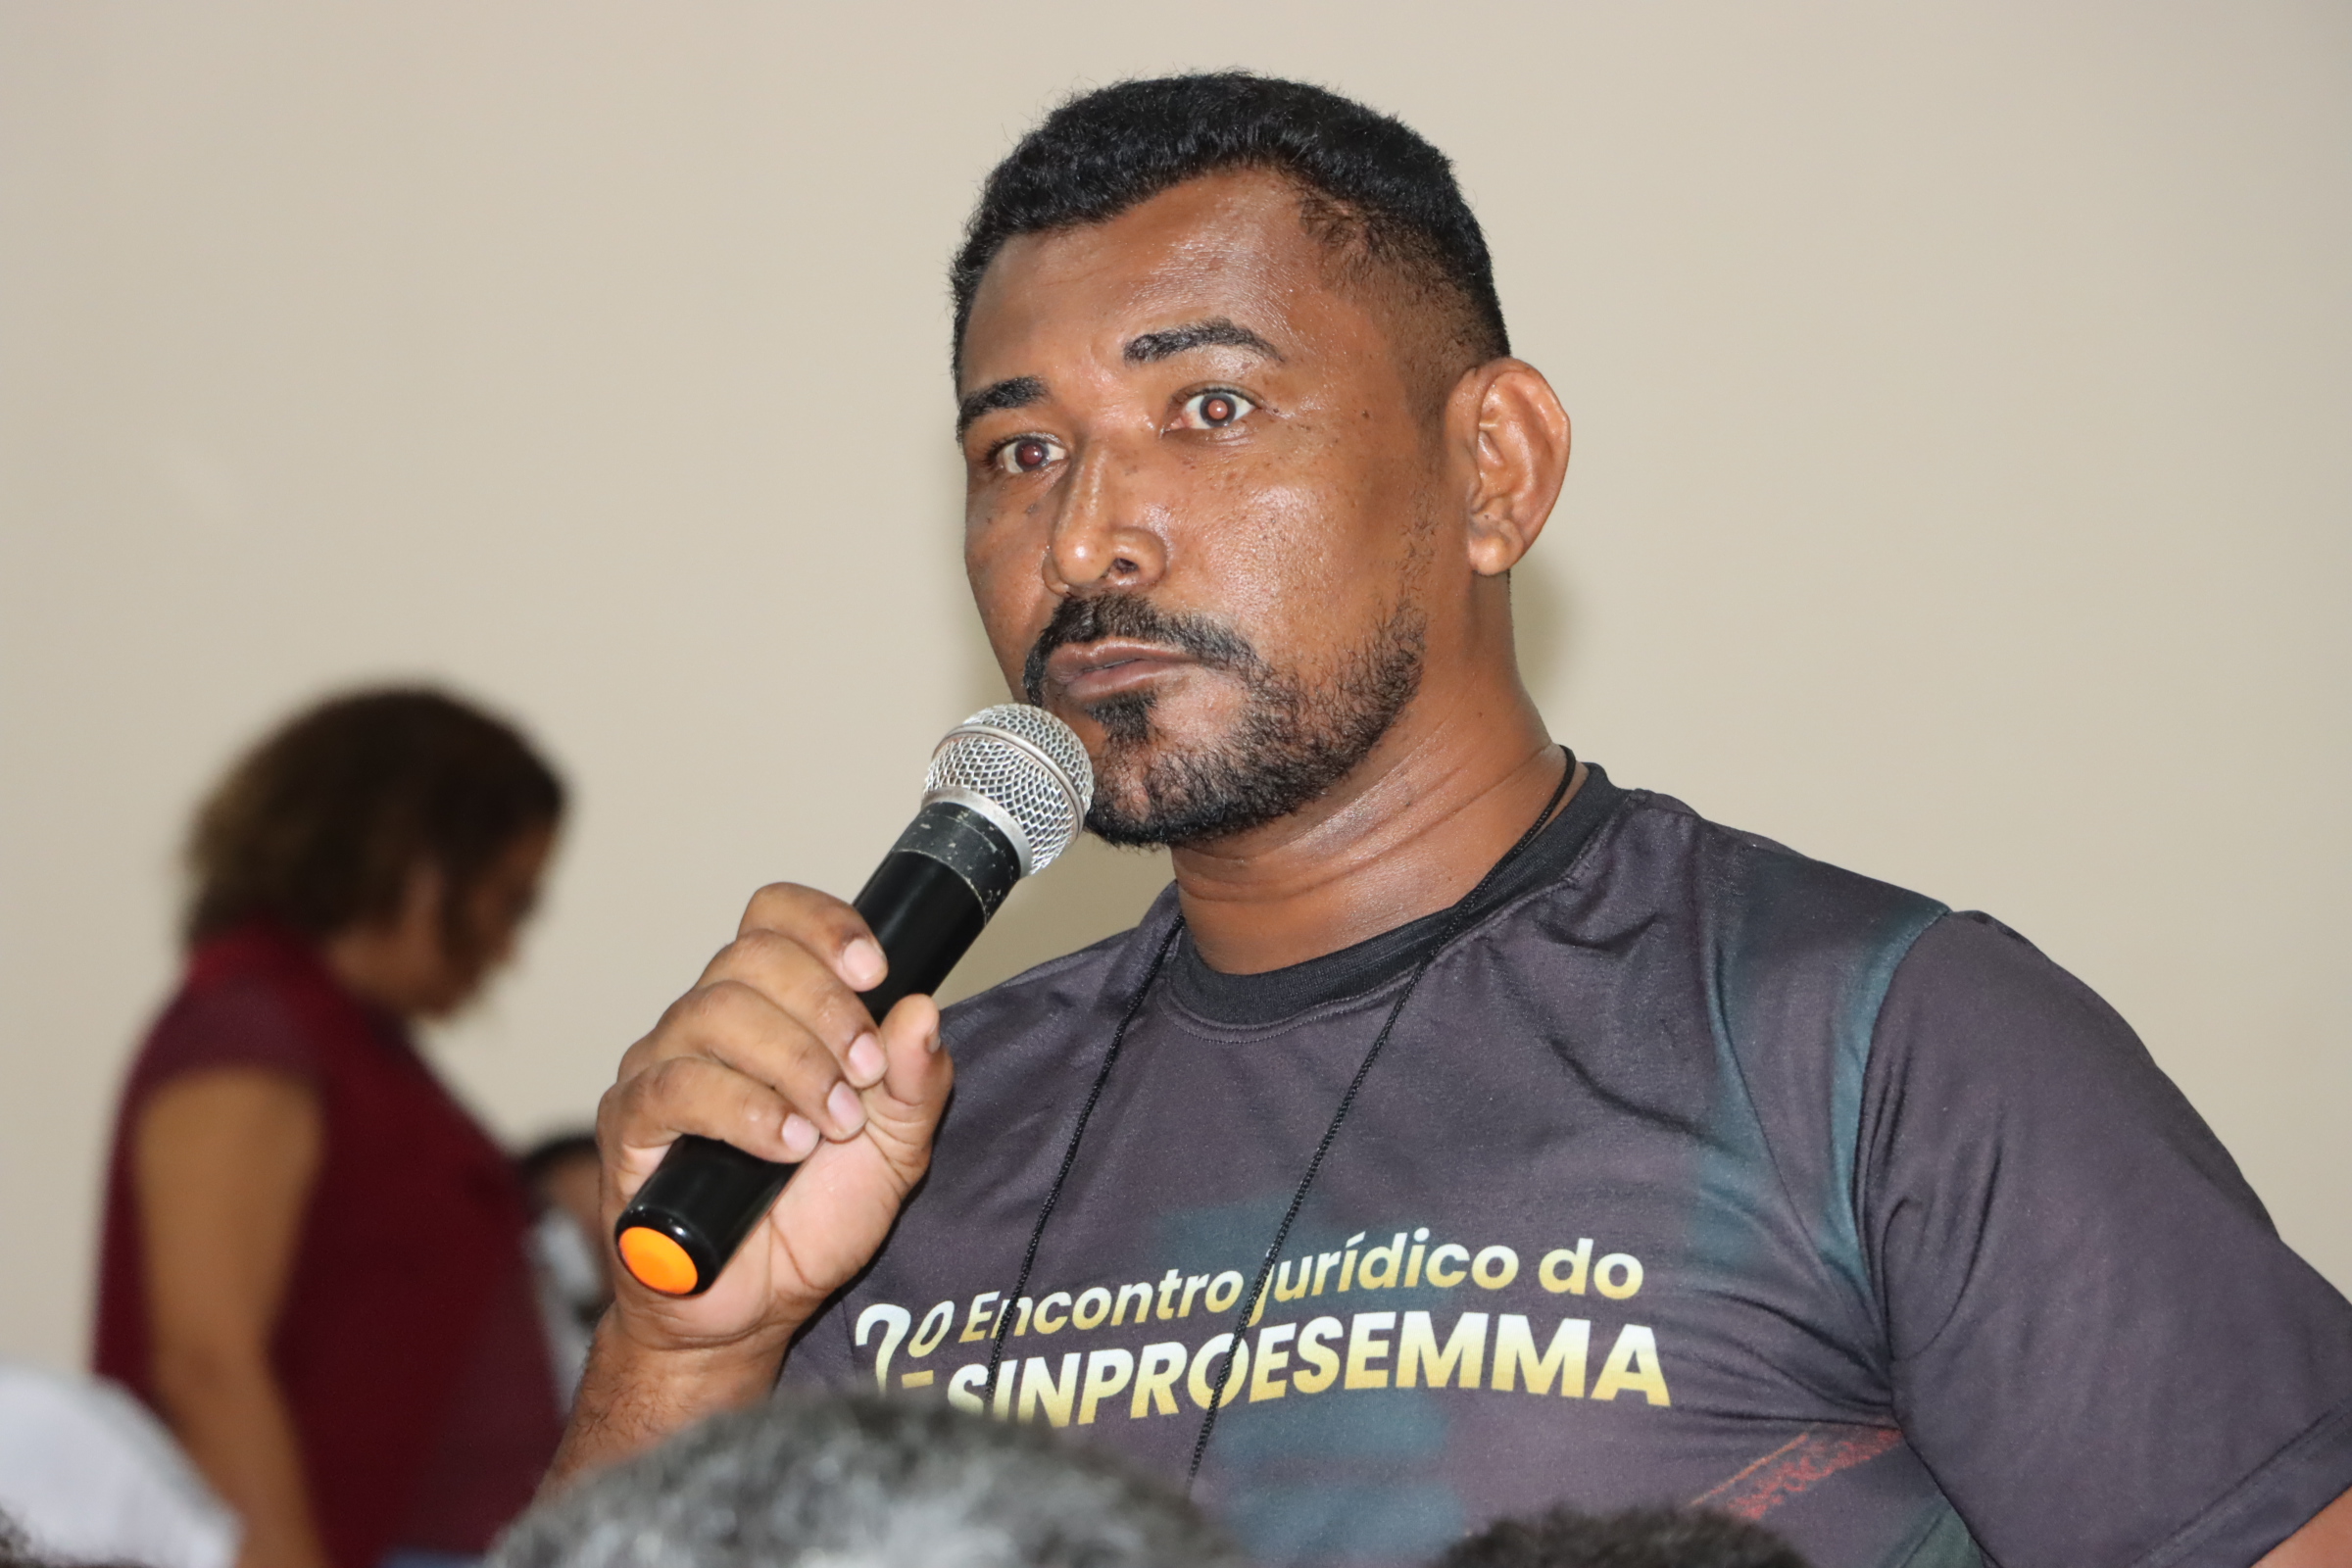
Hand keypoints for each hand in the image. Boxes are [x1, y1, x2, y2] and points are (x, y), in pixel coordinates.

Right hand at [594, 884, 953, 1356]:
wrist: (753, 1308)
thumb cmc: (813, 1219)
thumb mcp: (896, 1151)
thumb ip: (918, 1083)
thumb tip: (924, 1010)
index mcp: (769, 1007)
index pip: (775, 916)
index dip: (824, 925)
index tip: (875, 970)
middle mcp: (706, 1020)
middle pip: (752, 957)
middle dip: (827, 1010)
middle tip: (866, 1075)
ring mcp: (661, 1066)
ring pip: (715, 1012)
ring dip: (794, 1063)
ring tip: (830, 1124)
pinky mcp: (630, 1124)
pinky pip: (678, 1086)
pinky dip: (746, 1109)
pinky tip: (787, 1144)